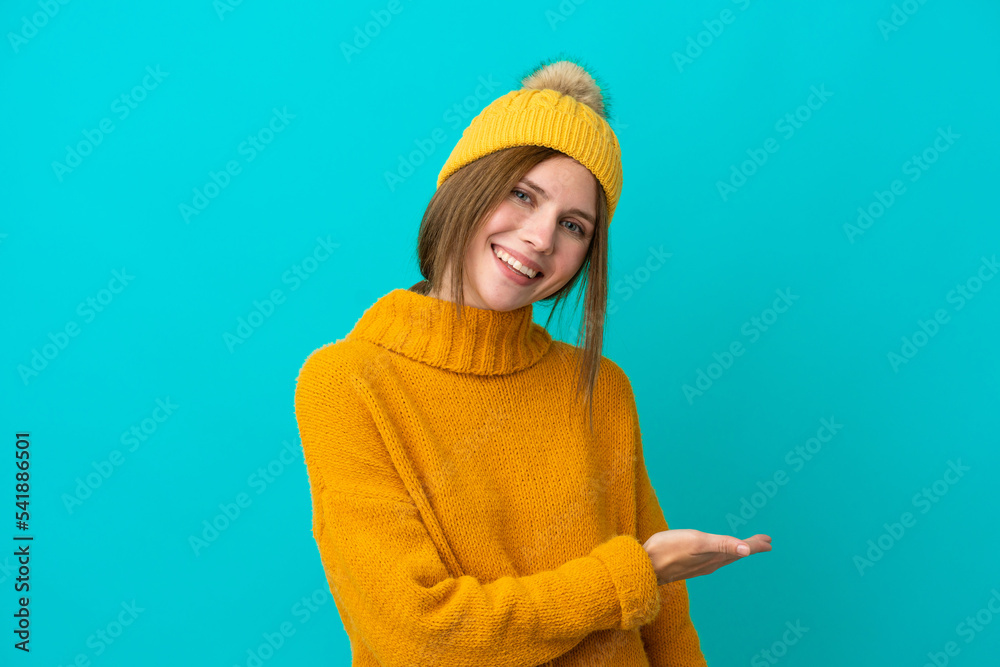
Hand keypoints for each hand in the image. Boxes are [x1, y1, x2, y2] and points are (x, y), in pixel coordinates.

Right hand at [642, 529, 771, 584]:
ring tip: (745, 547)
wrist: (644, 567)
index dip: (755, 544)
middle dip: (751, 547)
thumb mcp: (697, 542)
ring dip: (737, 551)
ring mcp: (699, 565)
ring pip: (726, 558)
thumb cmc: (668, 551)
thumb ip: (722, 544)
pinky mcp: (689, 565)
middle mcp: (710, 563)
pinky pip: (714, 560)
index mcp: (715, 557)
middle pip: (736, 554)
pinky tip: (717, 554)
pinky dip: (723, 554)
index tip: (769, 540)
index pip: (741, 550)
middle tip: (765, 542)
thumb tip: (747, 551)